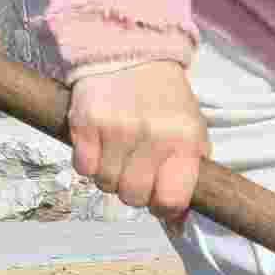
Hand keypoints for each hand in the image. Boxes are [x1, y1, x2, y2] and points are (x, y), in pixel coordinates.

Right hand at [67, 60, 206, 223]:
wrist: (131, 52)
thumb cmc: (165, 100)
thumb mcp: (191, 130)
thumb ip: (188, 174)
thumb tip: (177, 222)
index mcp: (185, 142)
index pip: (171, 200)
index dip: (162, 206)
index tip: (158, 197)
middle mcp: (152, 137)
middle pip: (133, 197)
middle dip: (134, 190)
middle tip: (135, 169)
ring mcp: (116, 130)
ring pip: (105, 185)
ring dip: (110, 175)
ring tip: (118, 151)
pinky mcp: (85, 123)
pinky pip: (83, 168)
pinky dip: (89, 161)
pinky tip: (99, 142)